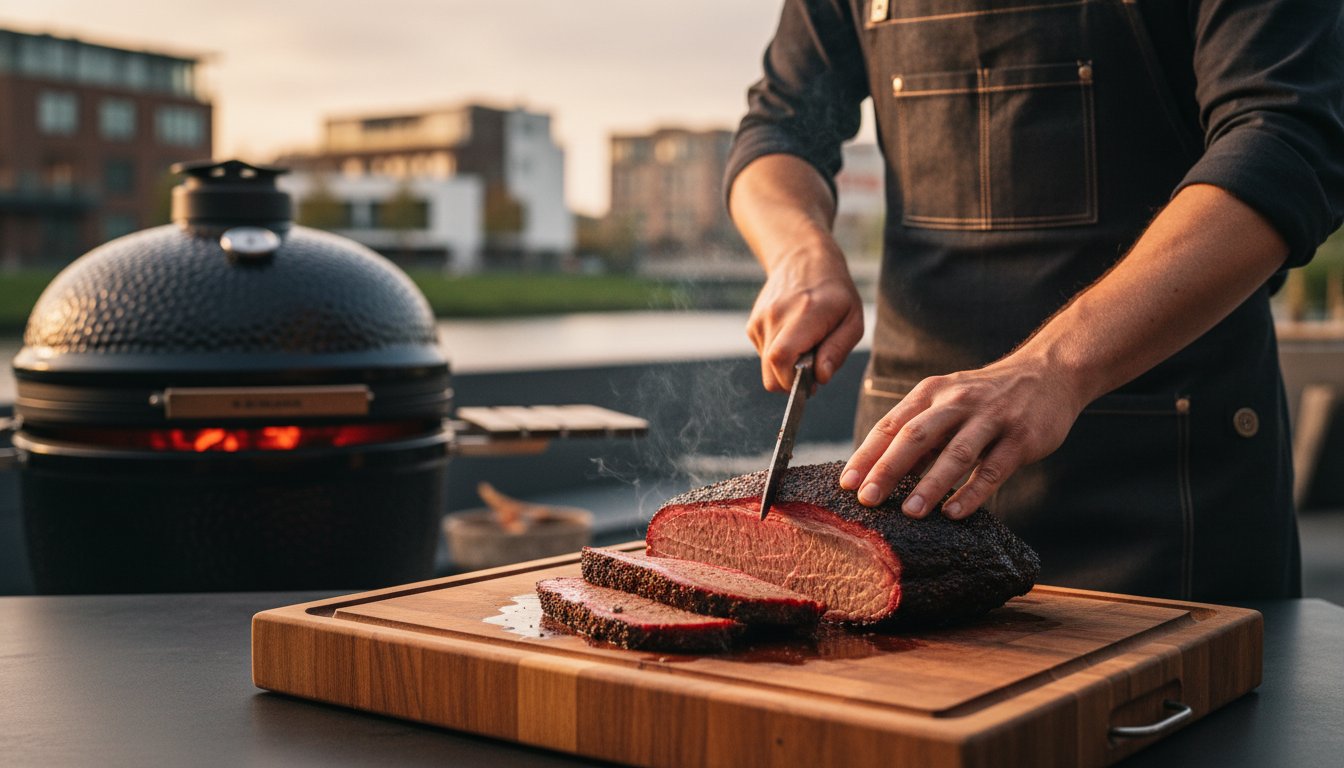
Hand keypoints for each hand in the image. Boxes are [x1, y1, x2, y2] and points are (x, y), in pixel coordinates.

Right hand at [747, 244, 863, 390]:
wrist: (803, 260)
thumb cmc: (835, 294)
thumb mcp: (852, 320)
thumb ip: (838, 350)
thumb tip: (821, 377)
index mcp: (804, 314)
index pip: (781, 358)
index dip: (793, 381)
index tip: (812, 381)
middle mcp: (776, 316)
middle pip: (771, 372)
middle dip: (792, 381)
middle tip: (813, 368)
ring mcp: (760, 320)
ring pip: (767, 368)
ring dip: (787, 367)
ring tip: (805, 344)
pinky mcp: (753, 325)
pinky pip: (764, 356)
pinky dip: (779, 356)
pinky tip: (793, 336)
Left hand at [839, 353, 1086, 517]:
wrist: (1047, 373)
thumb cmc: (985, 397)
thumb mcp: (946, 403)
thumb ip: (919, 434)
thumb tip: (880, 473)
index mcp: (931, 393)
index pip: (891, 425)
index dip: (867, 455)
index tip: (846, 484)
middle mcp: (957, 402)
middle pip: (916, 436)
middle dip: (888, 468)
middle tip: (867, 500)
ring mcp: (991, 418)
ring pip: (956, 453)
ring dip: (931, 485)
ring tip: (910, 512)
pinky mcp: (1021, 437)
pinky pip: (993, 468)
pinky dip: (972, 492)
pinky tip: (954, 513)